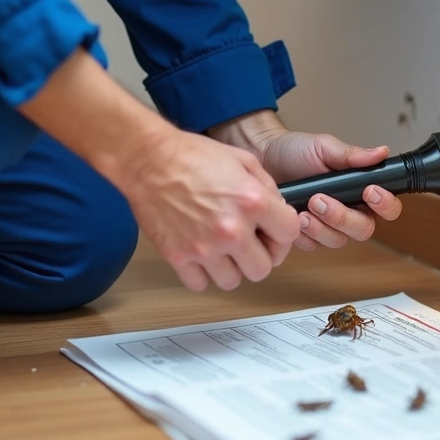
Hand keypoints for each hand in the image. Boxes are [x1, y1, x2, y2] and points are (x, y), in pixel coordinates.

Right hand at [17, 49, 298, 292]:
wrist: (148, 159)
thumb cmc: (192, 155)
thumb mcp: (243, 160)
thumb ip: (267, 188)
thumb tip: (279, 211)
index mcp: (253, 202)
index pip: (290, 235)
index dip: (283, 234)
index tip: (273, 232)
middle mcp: (232, 230)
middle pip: (263, 269)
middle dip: (260, 256)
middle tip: (249, 244)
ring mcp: (204, 248)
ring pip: (233, 281)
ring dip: (231, 267)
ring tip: (222, 249)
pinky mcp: (178, 257)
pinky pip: (200, 284)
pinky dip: (202, 273)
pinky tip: (201, 254)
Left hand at [208, 111, 403, 251]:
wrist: (263, 158)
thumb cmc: (294, 151)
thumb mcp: (324, 148)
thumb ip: (352, 155)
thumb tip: (381, 152)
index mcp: (359, 189)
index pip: (387, 207)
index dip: (384, 204)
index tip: (370, 191)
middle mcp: (349, 210)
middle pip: (363, 229)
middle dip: (343, 217)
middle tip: (320, 200)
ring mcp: (328, 225)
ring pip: (338, 240)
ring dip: (322, 227)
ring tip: (304, 210)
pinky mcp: (307, 235)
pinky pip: (313, 246)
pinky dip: (304, 234)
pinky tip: (294, 217)